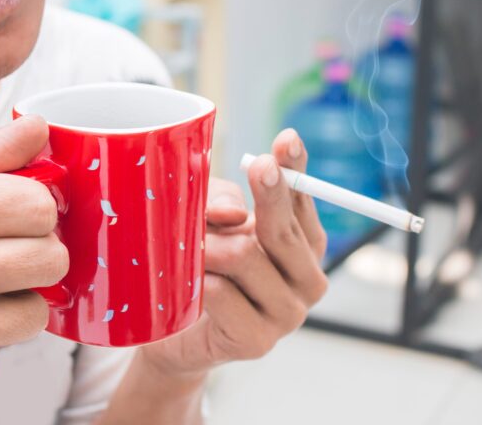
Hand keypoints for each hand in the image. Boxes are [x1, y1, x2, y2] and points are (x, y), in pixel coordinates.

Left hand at [140, 129, 327, 375]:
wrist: (175, 334)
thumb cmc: (200, 269)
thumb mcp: (210, 222)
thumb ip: (223, 204)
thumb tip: (232, 212)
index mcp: (302, 247)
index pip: (304, 202)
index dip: (295, 169)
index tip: (286, 139)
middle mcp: (306, 280)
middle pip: (284, 229)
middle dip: (267, 194)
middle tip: (256, 165)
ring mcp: (286, 315)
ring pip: (245, 257)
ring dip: (205, 244)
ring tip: (184, 247)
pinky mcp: (257, 341)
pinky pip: (222, 294)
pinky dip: (197, 280)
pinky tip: (186, 282)